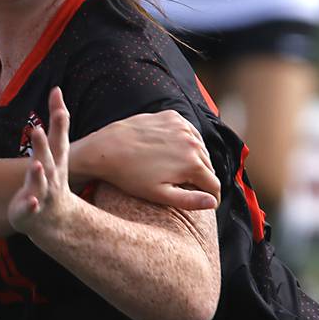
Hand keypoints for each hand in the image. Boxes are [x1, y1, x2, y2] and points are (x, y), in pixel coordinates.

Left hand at [8, 87, 76, 235]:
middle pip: (48, 157)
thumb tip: (56, 89)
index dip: (58, 116)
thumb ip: (56, 123)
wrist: (54, 221)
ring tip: (37, 164)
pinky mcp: (30, 210)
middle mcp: (51, 175)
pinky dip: (32, 204)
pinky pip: (32, 208)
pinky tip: (31, 201)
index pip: (59, 135)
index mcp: (56, 159)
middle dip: (43, 144)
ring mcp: (42, 193)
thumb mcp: (55, 150)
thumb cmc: (52, 179)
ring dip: (39, 174)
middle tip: (37, 129)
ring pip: (40, 182)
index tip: (56, 94)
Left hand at [83, 110, 219, 209]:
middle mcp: (192, 142)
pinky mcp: (172, 116)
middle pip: (208, 166)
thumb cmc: (129, 176)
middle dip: (202, 178)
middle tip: (189, 187)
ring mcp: (182, 126)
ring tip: (179, 170)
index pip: (214, 184)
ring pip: (199, 148)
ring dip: (194, 158)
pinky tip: (171, 150)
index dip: (212, 197)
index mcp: (192, 164)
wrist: (104, 149)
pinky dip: (184, 141)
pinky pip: (187, 131)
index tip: (208, 203)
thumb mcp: (158, 194)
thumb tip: (213, 202)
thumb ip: (189, 201)